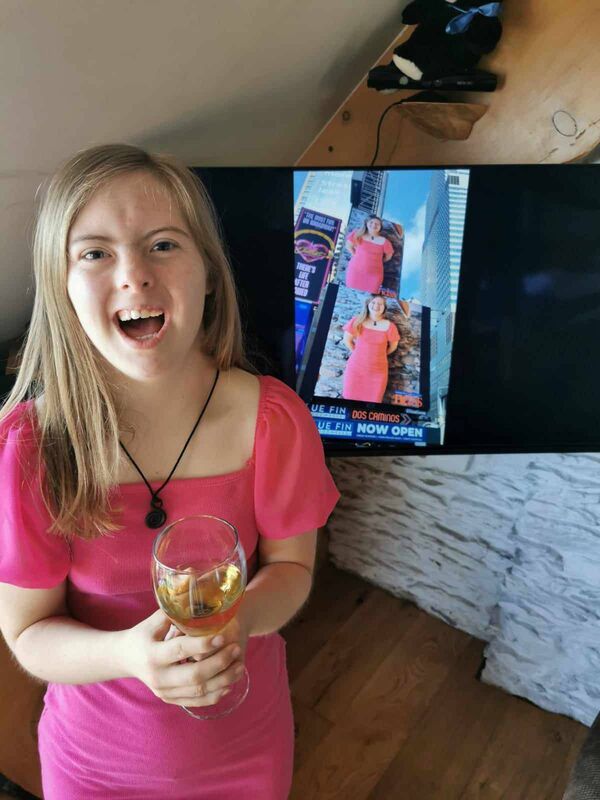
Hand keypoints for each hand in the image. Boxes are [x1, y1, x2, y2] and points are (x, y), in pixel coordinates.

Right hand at [120, 609, 244, 706]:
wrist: (125, 659)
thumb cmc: (144, 634)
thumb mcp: (155, 619)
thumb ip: (175, 604)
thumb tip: (193, 574)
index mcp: (152, 654)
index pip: (180, 650)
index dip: (202, 645)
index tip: (223, 636)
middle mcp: (157, 676)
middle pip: (193, 676)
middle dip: (219, 663)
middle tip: (236, 648)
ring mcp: (163, 692)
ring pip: (199, 692)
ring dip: (223, 680)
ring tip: (240, 666)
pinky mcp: (170, 699)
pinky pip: (197, 702)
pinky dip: (215, 694)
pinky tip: (230, 683)